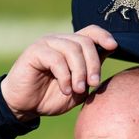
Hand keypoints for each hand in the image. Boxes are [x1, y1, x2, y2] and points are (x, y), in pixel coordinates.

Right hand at [0, 25, 117, 121]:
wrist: (24, 106)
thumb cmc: (51, 97)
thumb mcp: (78, 89)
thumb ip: (91, 76)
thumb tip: (108, 58)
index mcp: (72, 47)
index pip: (91, 31)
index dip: (103, 36)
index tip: (113, 47)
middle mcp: (60, 41)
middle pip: (85, 42)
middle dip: (93, 64)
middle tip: (93, 84)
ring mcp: (46, 44)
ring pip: (72, 49)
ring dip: (80, 72)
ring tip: (78, 89)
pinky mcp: (34, 52)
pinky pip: (56, 59)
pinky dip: (65, 76)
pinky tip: (65, 89)